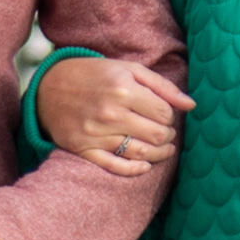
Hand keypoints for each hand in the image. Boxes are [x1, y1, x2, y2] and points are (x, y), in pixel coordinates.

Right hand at [39, 56, 191, 178]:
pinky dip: (134, 170)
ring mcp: (96, 134)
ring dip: (158, 154)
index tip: (164, 116)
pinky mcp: (83, 149)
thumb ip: (162, 86)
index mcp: (123, 89)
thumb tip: (192, 105)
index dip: (170, 117)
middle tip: (165, 133)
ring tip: (162, 149)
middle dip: (167, 136)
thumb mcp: (128, 69)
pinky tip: (144, 165)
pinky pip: (115, 166)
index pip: (164, 113)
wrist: (48, 86)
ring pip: (141, 154)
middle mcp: (110, 113)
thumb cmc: (94, 75)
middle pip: (157, 135)